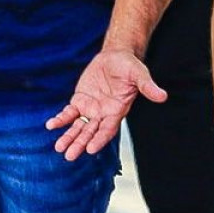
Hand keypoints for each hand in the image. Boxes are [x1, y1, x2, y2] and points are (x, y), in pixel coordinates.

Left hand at [48, 48, 167, 159]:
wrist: (115, 56)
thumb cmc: (129, 66)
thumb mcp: (139, 74)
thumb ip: (147, 86)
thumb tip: (162, 96)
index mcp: (117, 111)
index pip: (108, 129)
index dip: (99, 139)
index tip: (90, 149)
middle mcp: (103, 114)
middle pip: (90, 132)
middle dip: (80, 143)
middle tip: (69, 156)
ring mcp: (91, 109)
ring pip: (78, 126)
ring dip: (69, 137)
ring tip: (59, 148)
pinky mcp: (80, 100)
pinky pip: (69, 113)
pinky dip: (60, 119)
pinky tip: (50, 126)